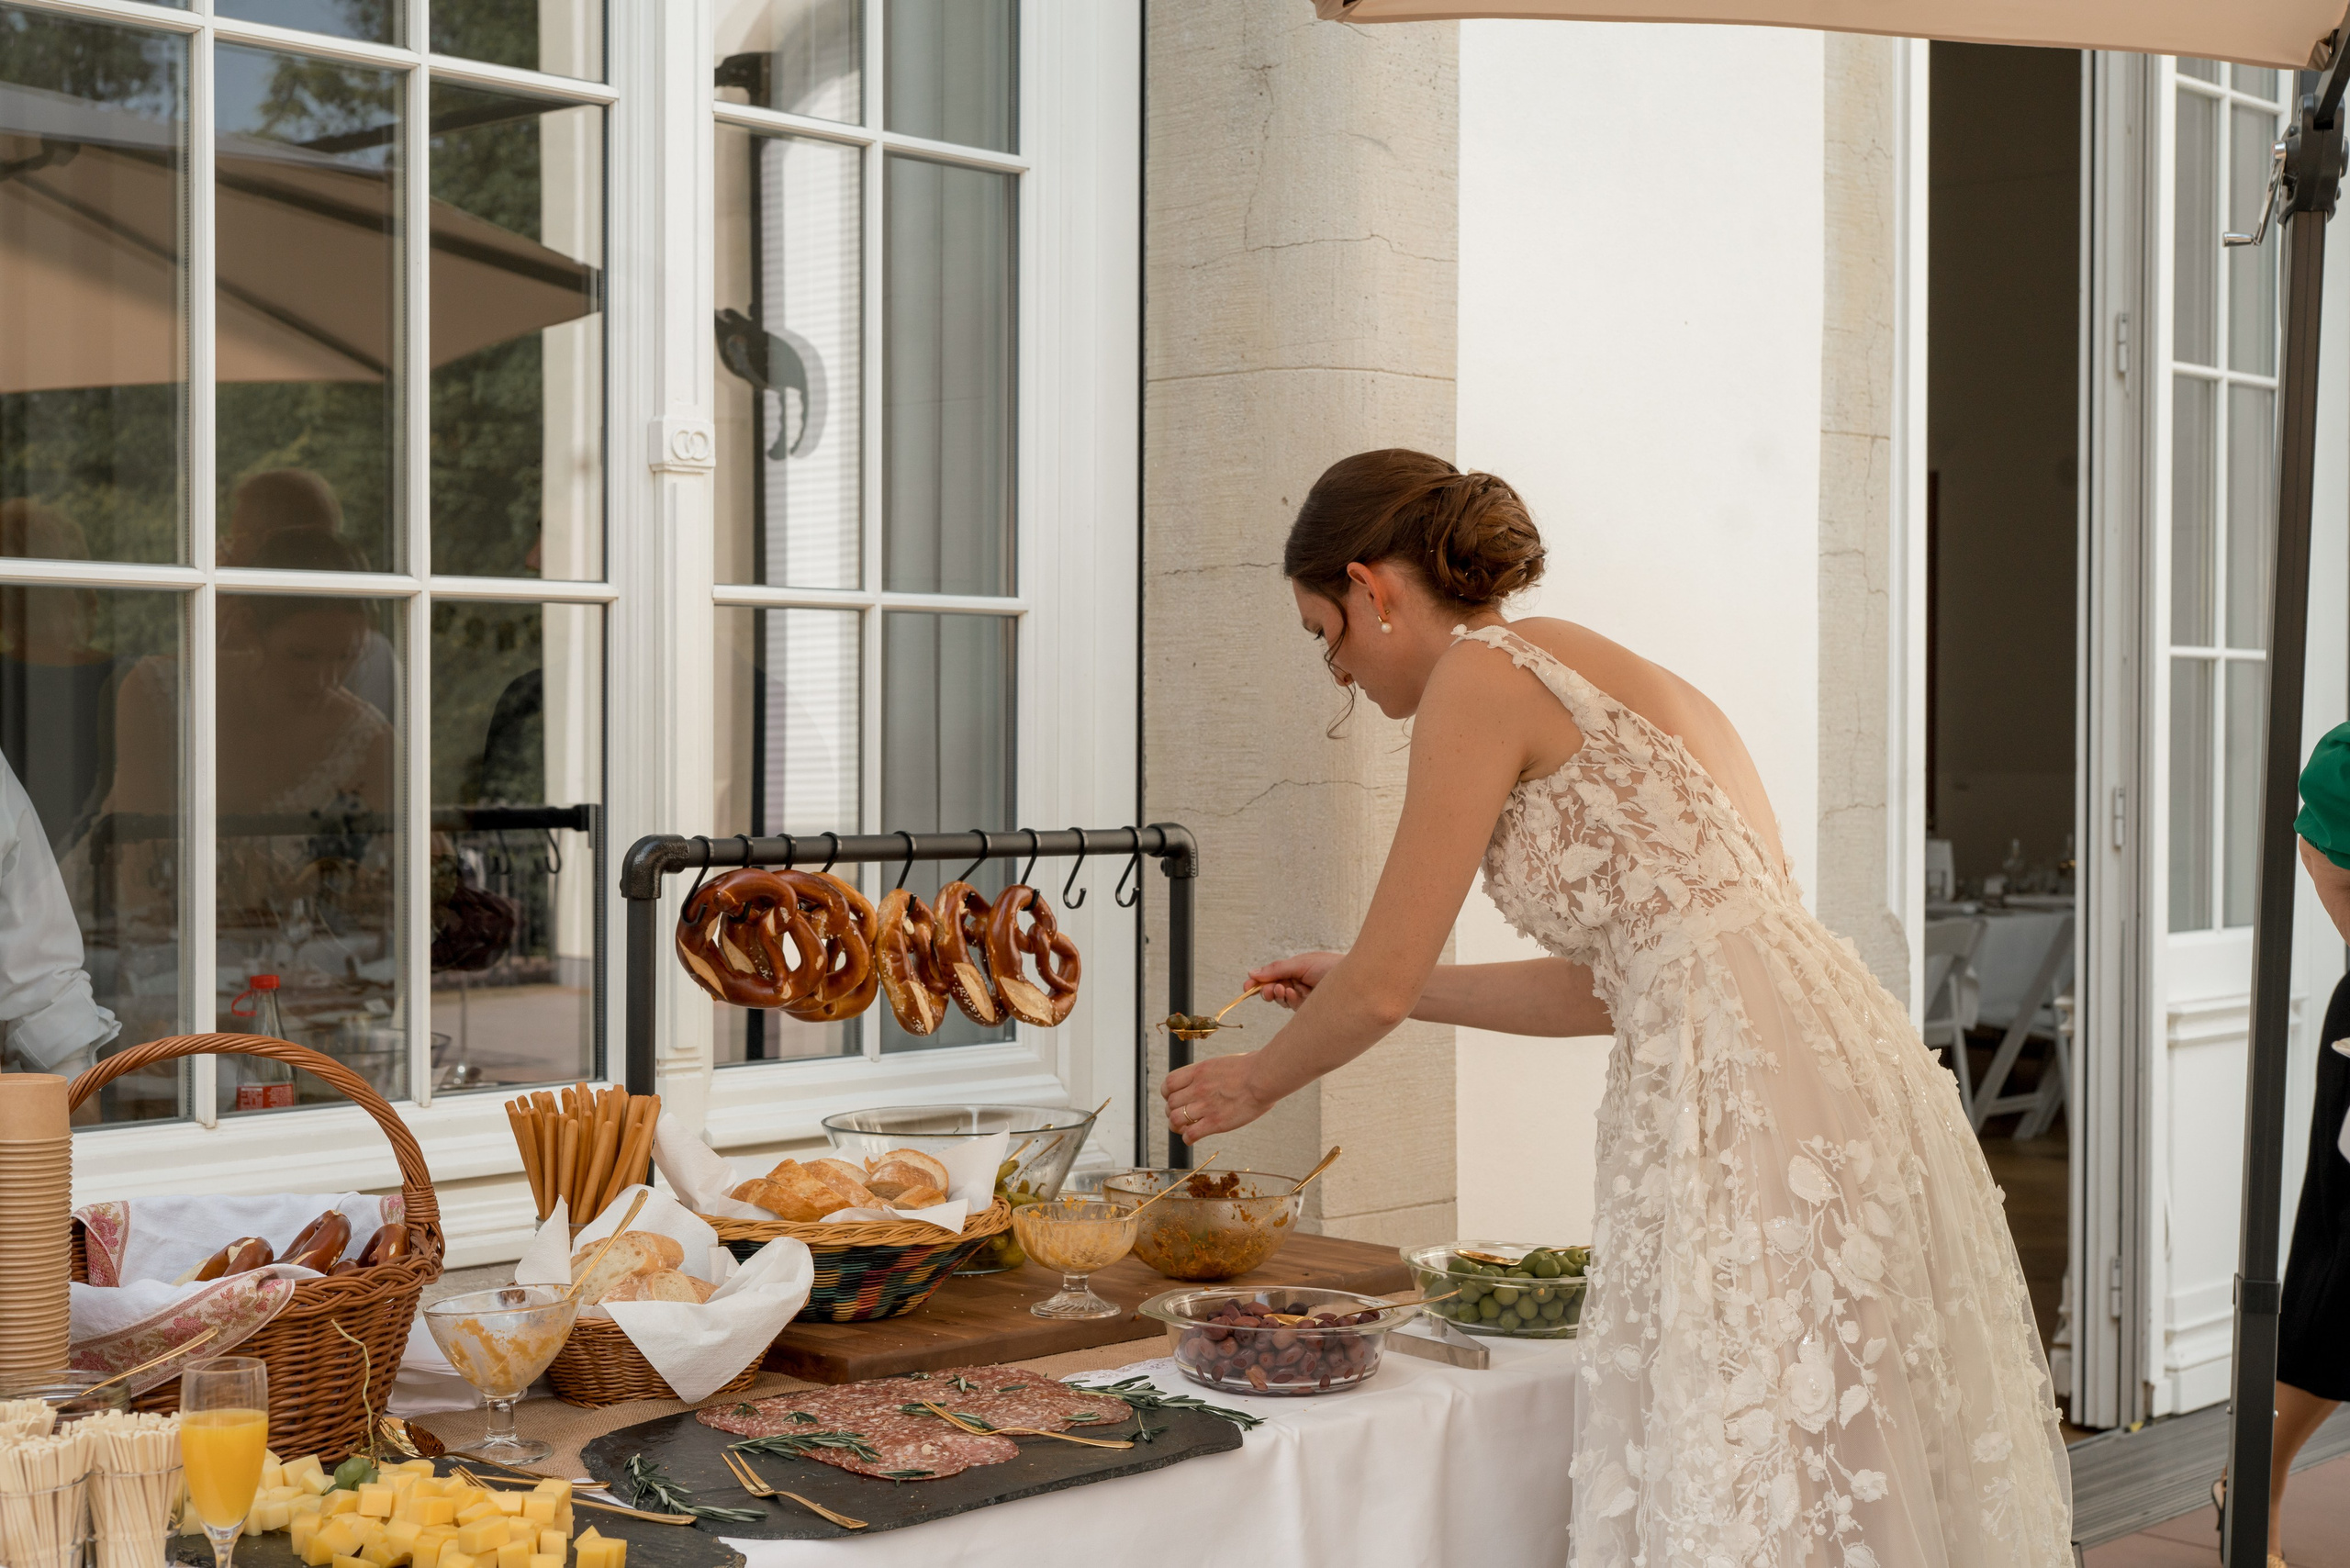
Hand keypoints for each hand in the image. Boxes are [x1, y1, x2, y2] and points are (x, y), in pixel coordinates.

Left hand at [1161, 1051, 1275, 1143]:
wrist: (1264, 1077)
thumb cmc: (1251, 1068)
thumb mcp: (1222, 1063)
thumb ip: (1210, 1073)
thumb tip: (1210, 1077)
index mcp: (1198, 1071)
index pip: (1168, 1084)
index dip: (1167, 1094)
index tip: (1174, 1098)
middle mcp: (1197, 1088)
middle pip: (1170, 1104)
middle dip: (1172, 1111)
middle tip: (1181, 1116)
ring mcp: (1205, 1106)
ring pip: (1175, 1120)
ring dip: (1177, 1126)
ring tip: (1184, 1128)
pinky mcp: (1215, 1122)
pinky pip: (1190, 1134)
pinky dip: (1187, 1139)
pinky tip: (1192, 1138)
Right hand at [1248, 951, 1341, 1010]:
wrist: (1357, 979)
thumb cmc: (1331, 966)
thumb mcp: (1300, 964)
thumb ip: (1277, 969)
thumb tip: (1252, 972)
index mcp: (1295, 970)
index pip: (1272, 977)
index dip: (1258, 983)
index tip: (1246, 987)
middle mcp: (1298, 984)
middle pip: (1273, 991)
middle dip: (1267, 991)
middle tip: (1266, 990)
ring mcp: (1304, 997)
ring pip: (1282, 1001)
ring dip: (1279, 996)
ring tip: (1283, 989)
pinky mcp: (1310, 1010)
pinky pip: (1293, 1008)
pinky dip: (1290, 1001)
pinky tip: (1294, 994)